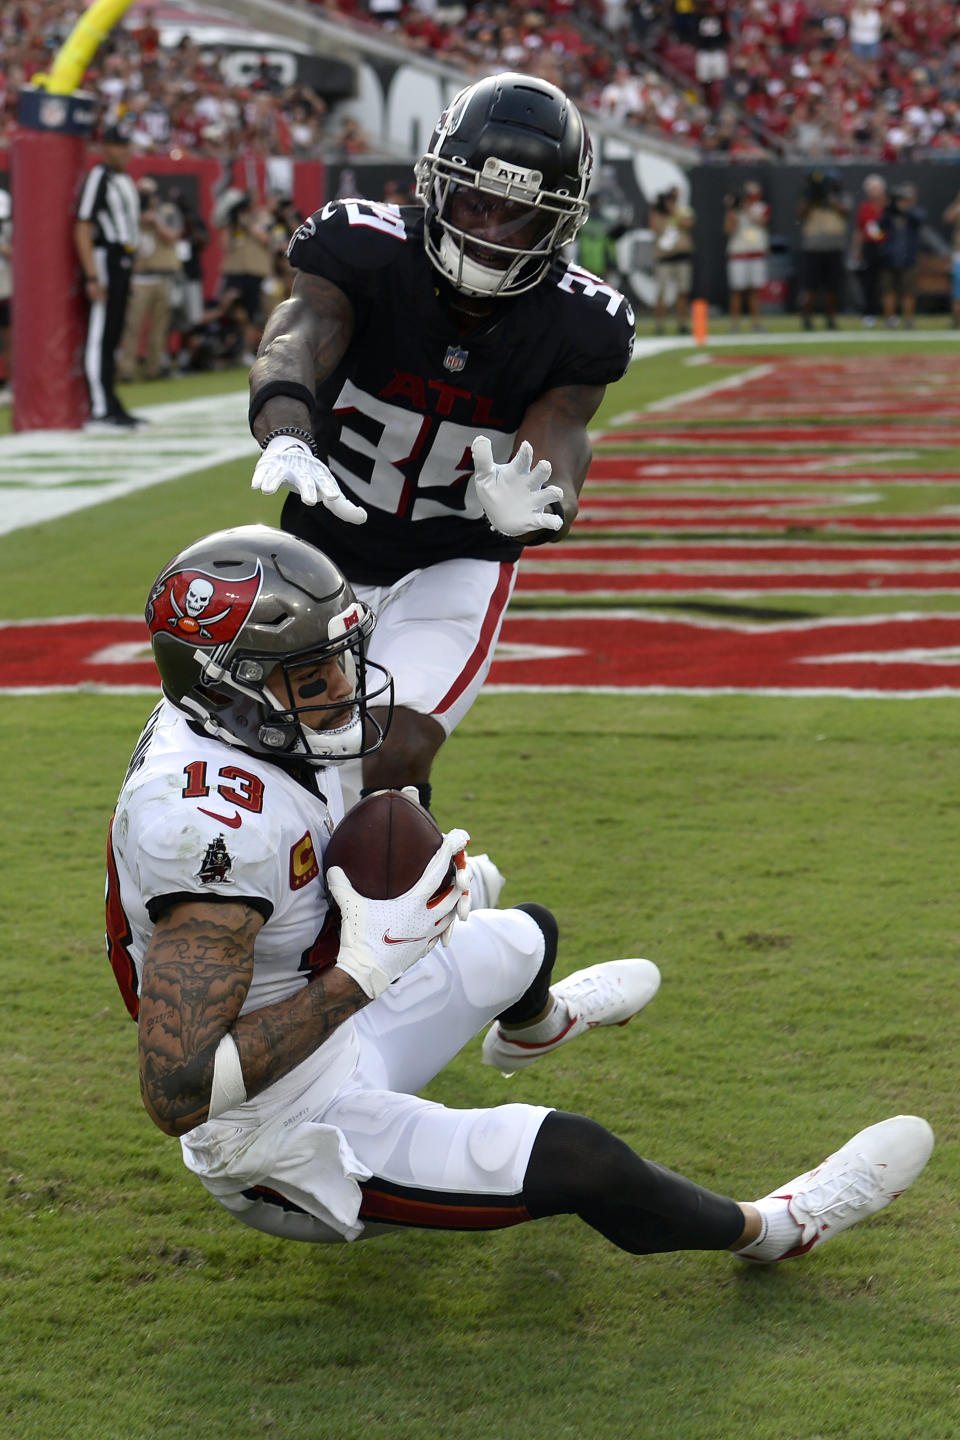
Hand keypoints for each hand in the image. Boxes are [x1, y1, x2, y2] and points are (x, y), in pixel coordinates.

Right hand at [251, 435, 366, 523]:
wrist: (291, 451)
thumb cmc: (314, 478)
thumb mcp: (329, 491)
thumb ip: (344, 507)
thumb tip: (363, 518)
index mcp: (319, 478)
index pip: (326, 484)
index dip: (329, 489)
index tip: (334, 496)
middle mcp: (303, 472)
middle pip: (305, 481)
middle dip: (307, 489)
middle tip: (309, 500)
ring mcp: (286, 468)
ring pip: (280, 474)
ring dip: (274, 481)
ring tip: (266, 490)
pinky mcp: (270, 466)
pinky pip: (263, 472)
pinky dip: (260, 478)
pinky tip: (256, 486)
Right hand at [327, 827, 470, 998]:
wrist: (364, 975)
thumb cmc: (359, 939)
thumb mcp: (350, 907)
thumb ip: (341, 885)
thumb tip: (332, 869)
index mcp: (414, 905)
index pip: (437, 872)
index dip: (449, 852)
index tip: (459, 837)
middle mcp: (427, 920)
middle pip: (455, 894)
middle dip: (460, 878)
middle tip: (459, 867)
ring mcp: (427, 937)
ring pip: (452, 916)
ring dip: (455, 902)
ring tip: (454, 893)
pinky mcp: (423, 950)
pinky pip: (441, 934)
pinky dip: (445, 924)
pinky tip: (439, 923)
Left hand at [471, 436, 563, 537]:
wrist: (498, 517)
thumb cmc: (494, 490)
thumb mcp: (485, 476)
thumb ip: (483, 459)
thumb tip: (480, 438)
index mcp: (517, 472)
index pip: (523, 460)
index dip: (526, 453)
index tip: (526, 445)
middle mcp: (529, 484)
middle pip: (541, 473)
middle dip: (544, 469)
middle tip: (545, 465)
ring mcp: (534, 500)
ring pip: (548, 494)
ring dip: (554, 493)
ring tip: (556, 493)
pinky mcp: (534, 518)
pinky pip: (546, 519)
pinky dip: (552, 521)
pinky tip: (556, 522)